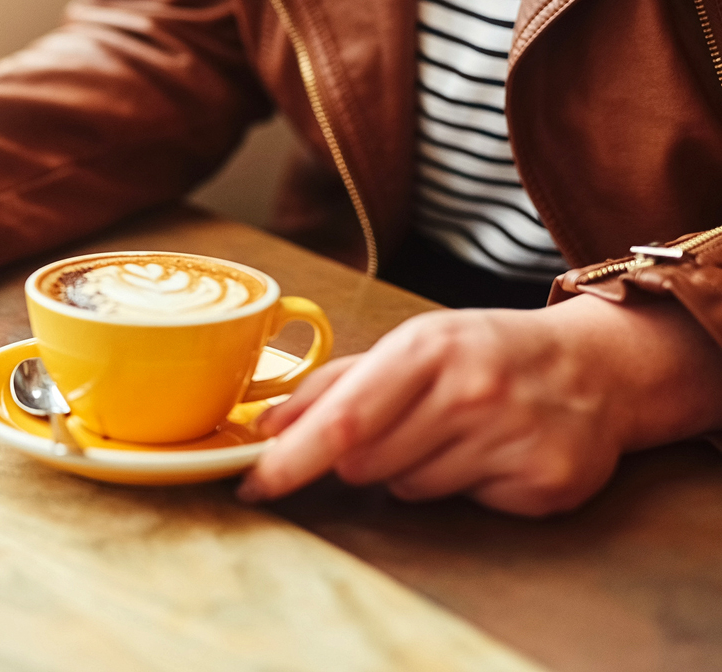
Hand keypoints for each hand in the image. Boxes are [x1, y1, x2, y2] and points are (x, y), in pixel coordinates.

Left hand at [237, 295, 721, 515]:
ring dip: (411, 470)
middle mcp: (472, 391)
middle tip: (401, 425)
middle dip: (360, 455)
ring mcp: (513, 437)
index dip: (291, 460)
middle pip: (366, 462)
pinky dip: (464, 486)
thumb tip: (268, 424)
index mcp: (429, 348)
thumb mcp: (414, 345)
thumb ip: (337, 383)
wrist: (597, 366)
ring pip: (409, 488)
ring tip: (452, 432)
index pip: (344, 421)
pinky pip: (464, 505)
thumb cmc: (487, 352)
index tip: (253, 483)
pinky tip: (491, 452)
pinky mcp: (544, 482)